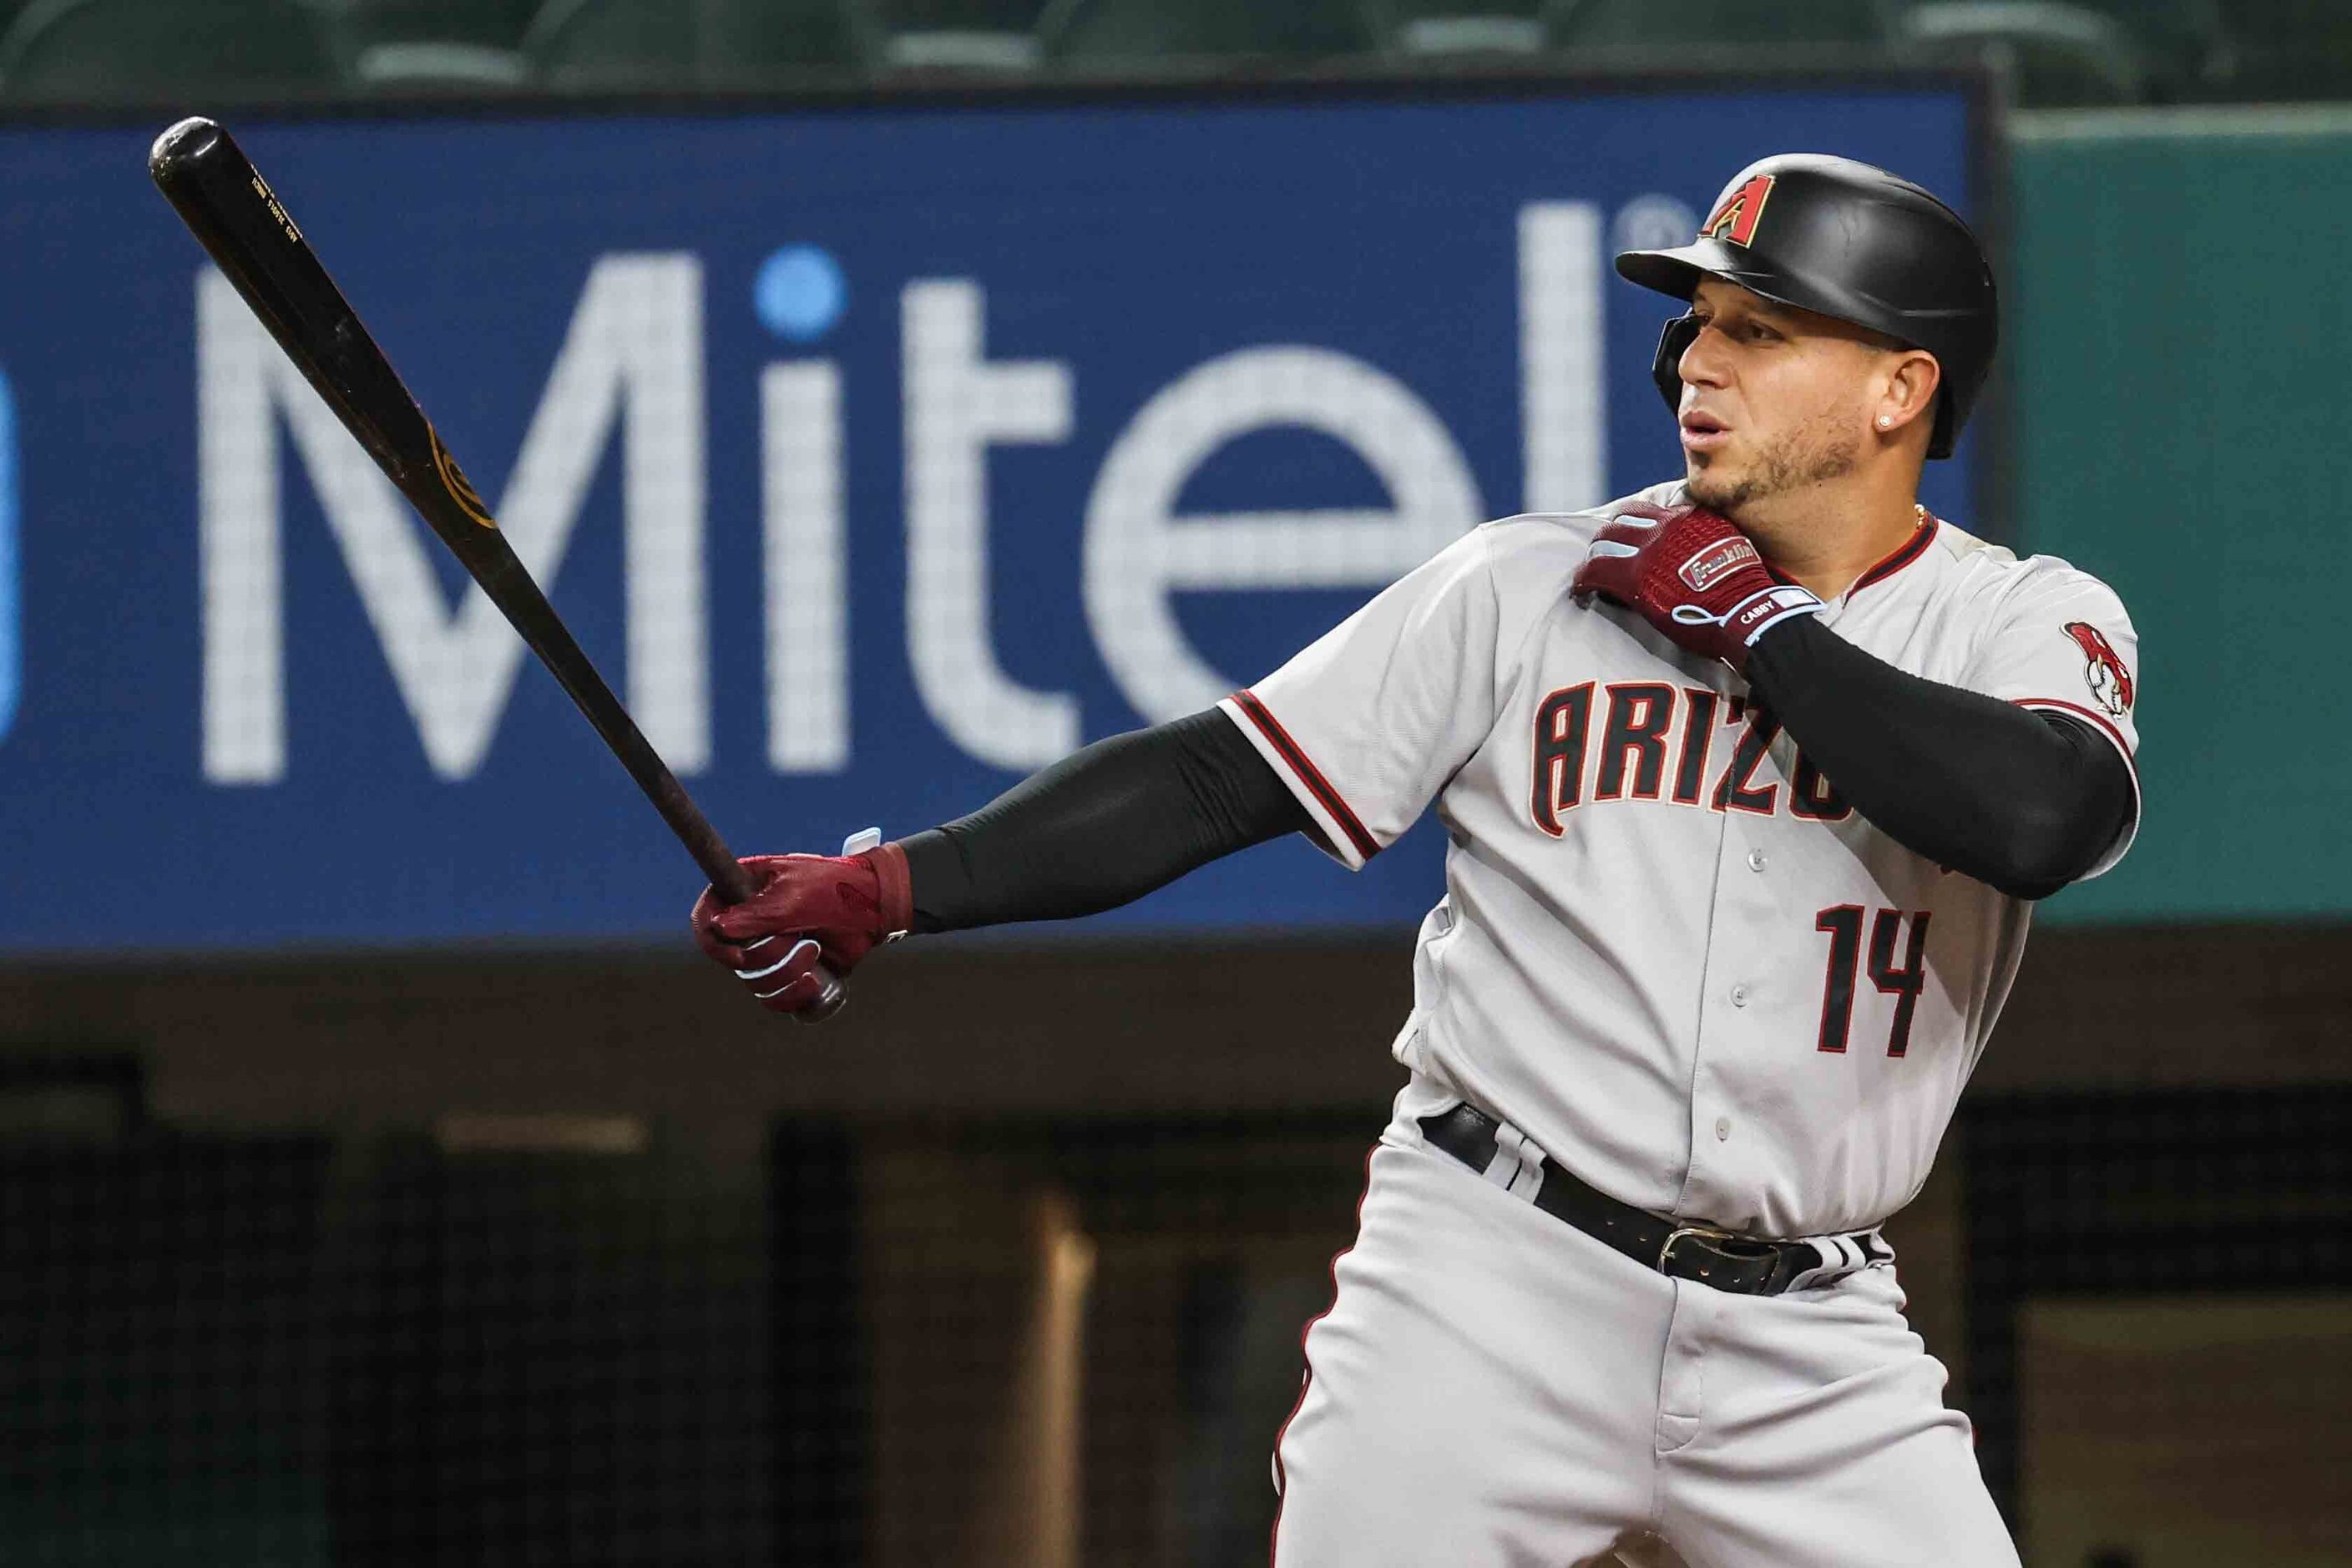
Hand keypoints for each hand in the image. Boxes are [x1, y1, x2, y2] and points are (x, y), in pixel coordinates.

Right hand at [690, 843, 912, 1014]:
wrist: (876, 908)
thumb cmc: (836, 890)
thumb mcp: (795, 897)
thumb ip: (756, 914)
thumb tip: (717, 928)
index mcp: (744, 890)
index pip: (706, 917)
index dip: (712, 941)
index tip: (738, 955)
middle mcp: (749, 921)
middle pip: (731, 959)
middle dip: (767, 959)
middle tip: (801, 943)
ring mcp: (768, 948)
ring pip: (753, 981)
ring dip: (784, 975)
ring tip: (815, 954)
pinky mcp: (788, 971)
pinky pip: (773, 997)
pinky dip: (790, 997)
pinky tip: (812, 984)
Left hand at [1570, 502, 1821, 673]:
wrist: (1748, 614)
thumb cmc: (1749, 593)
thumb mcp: (1734, 551)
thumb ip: (1713, 541)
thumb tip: (1707, 552)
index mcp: (1695, 517)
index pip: (1656, 511)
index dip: (1641, 525)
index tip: (1636, 536)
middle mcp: (1669, 524)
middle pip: (1625, 518)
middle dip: (1612, 535)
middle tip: (1605, 551)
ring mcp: (1648, 549)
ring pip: (1605, 541)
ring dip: (1596, 556)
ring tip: (1592, 569)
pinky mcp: (1632, 576)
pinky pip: (1594, 571)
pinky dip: (1583, 580)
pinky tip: (1579, 590)